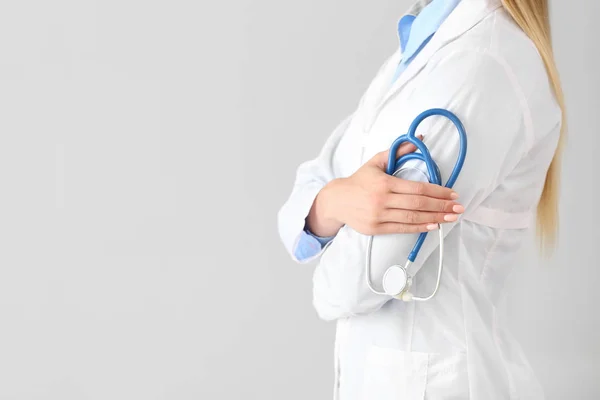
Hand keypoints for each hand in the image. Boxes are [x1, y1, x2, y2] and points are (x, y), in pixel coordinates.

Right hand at [307, 139, 463, 236]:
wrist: (337, 200)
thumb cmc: (359, 181)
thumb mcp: (376, 162)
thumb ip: (398, 151)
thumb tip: (418, 140)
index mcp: (384, 183)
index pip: (417, 188)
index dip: (437, 192)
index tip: (452, 194)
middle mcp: (382, 200)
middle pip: (418, 204)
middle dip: (441, 206)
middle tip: (458, 208)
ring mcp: (379, 216)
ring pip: (412, 218)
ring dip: (435, 218)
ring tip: (451, 218)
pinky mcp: (376, 228)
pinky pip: (402, 229)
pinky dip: (419, 228)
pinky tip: (433, 225)